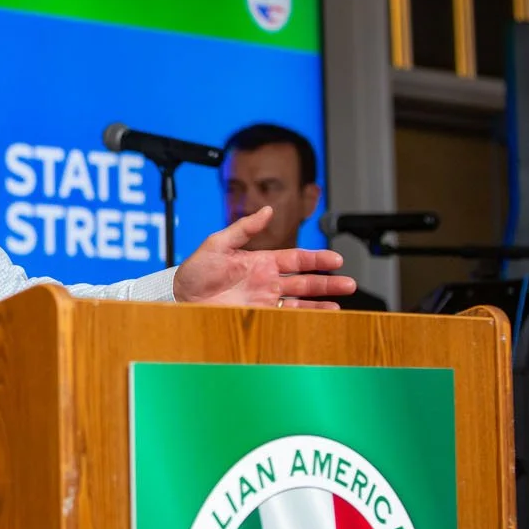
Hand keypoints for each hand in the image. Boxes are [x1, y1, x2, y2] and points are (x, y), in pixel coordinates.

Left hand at [173, 207, 357, 308]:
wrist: (179, 296)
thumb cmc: (196, 270)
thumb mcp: (218, 243)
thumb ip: (244, 228)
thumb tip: (267, 210)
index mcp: (261, 261)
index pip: (296, 259)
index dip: (316, 259)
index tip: (336, 260)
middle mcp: (267, 281)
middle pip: (304, 281)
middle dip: (327, 282)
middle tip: (350, 284)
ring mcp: (263, 300)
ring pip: (299, 301)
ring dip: (320, 302)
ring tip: (341, 304)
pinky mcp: (257, 316)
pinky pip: (284, 317)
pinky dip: (302, 318)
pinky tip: (318, 318)